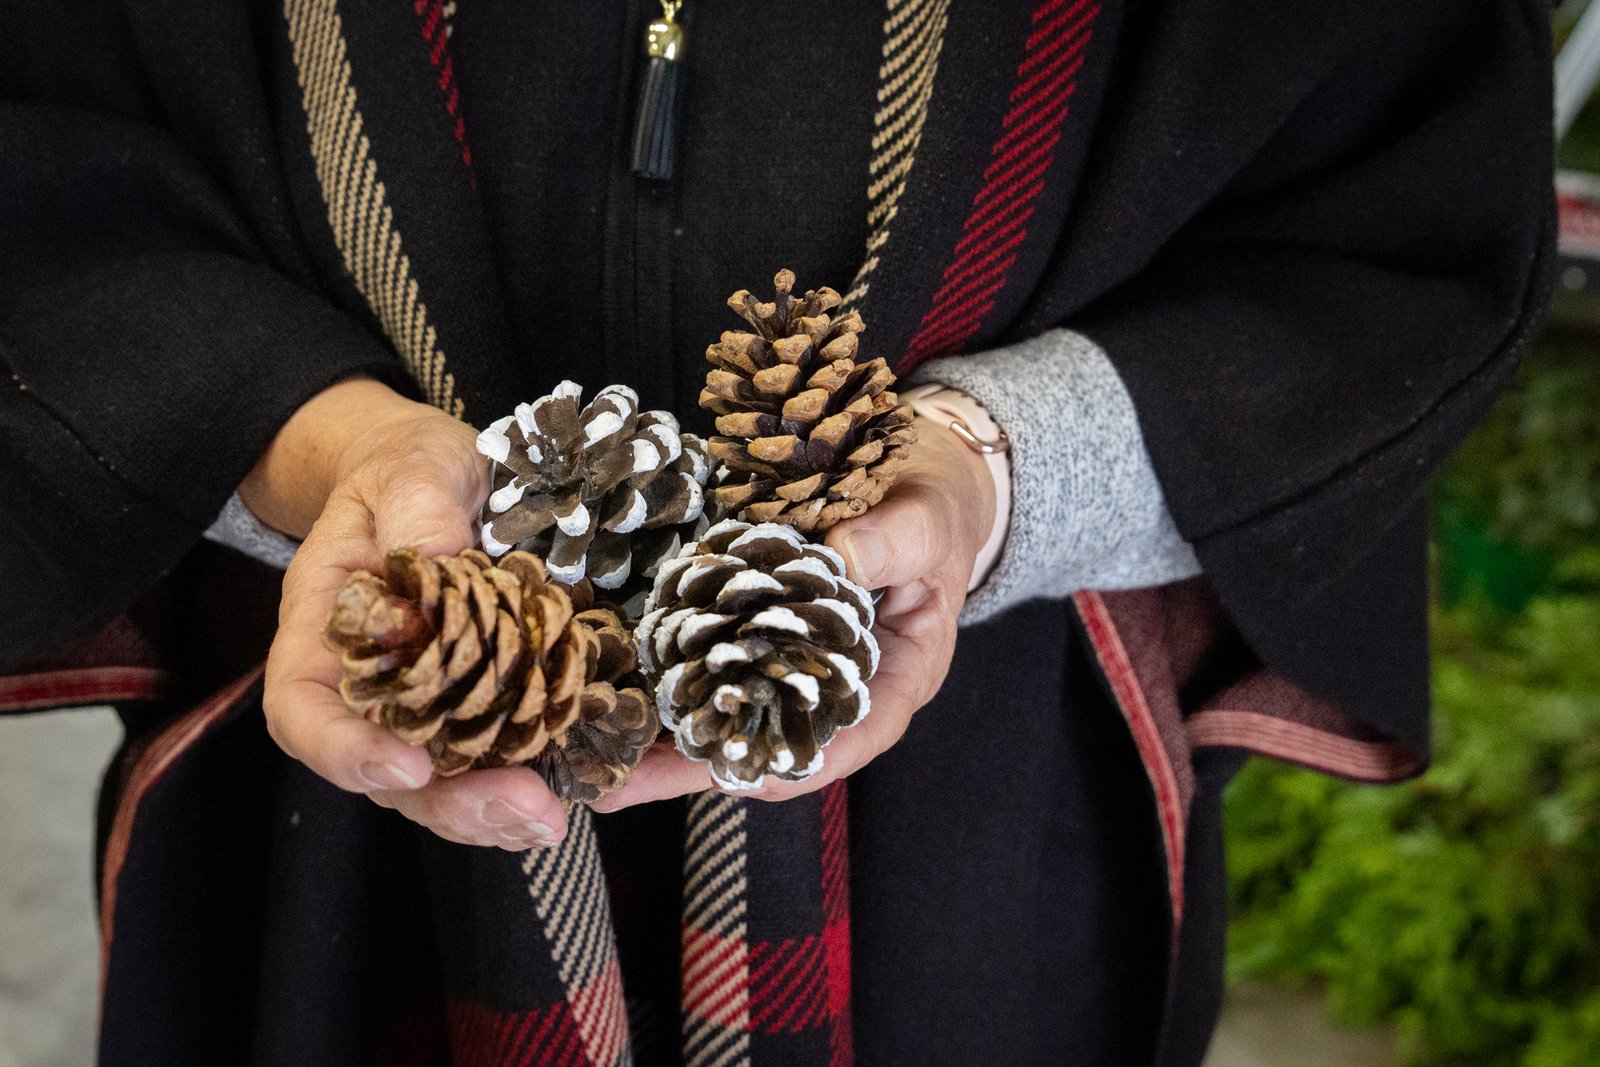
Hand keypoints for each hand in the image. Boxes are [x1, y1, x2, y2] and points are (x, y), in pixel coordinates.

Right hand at [254, 378, 571, 850]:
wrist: (449, 478)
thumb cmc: (409, 472)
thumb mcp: (407, 468)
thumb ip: (416, 505)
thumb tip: (439, 555)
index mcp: (328, 639)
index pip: (307, 715)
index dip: (348, 754)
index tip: (407, 768)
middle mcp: (384, 693)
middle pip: (402, 778)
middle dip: (466, 806)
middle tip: (531, 812)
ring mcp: (448, 709)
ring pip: (472, 784)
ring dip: (527, 809)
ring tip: (588, 809)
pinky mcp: (510, 707)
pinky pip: (540, 755)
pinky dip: (596, 773)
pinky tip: (651, 775)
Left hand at [593, 417, 996, 810]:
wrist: (916, 472)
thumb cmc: (935, 503)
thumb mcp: (929, 516)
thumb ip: (897, 538)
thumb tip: (842, 556)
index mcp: (899, 677)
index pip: (852, 739)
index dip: (797, 763)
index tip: (740, 779)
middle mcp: (842, 683)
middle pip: (773, 742)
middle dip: (701, 766)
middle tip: (624, 783)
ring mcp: (796, 660)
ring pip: (735, 712)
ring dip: (672, 733)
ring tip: (600, 755)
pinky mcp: (760, 631)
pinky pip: (716, 661)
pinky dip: (672, 674)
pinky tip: (618, 683)